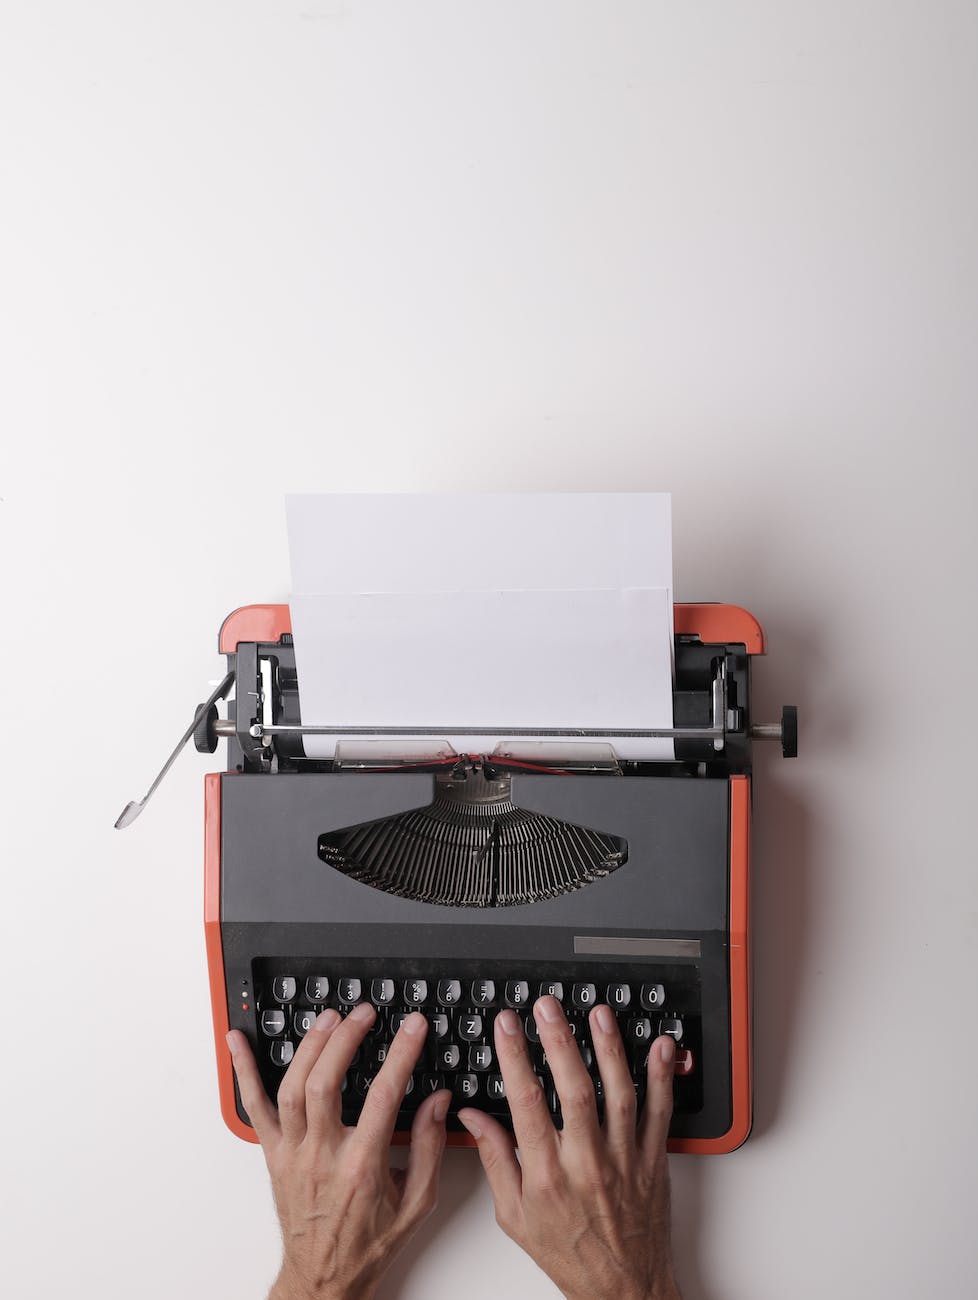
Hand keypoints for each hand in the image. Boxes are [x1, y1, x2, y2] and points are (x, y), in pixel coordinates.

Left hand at [227, 1004, 451, 1299]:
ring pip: (292, 1087)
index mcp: (361, 1167)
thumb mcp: (417, 1203)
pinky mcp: (272, 1154)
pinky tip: (239, 1040)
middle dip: (346, 1038)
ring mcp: (292, 1153)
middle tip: (365, 1013)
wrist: (324, 1280)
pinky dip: (244, 1071)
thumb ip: (429, 1148)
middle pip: (326, 1082)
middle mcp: (322, 1156)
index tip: (413, 1027)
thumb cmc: (368, 1244)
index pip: (384, 1095)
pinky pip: (254, 1107)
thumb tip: (438, 1101)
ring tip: (329, 1018)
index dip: (401, 1054)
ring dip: (309, 1046)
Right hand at [457, 996, 680, 1299]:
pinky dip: (664, 1077)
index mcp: (548, 1176)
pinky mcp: (654, 1161)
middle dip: (559, 1041)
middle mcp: (587, 1164)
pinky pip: (661, 1113)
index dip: (514, 1058)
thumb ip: (494, 1159)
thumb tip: (472, 1117)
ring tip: (598, 1014)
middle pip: (574, 1090)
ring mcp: (624, 1160)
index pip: (526, 1103)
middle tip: (548, 1006)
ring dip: (609, 1049)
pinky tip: (661, 1046)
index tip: (507, 1025)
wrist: (622, 1289)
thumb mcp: (514, 1216)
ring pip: (619, 1094)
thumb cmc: (568, 1253)